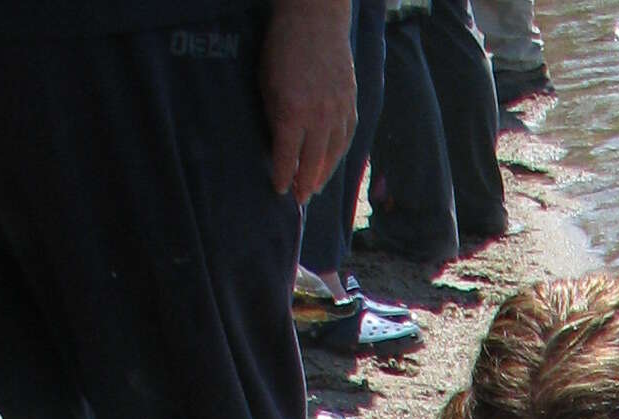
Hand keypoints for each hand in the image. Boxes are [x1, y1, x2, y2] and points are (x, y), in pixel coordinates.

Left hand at [260, 0, 357, 200]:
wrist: (315, 19)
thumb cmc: (283, 48)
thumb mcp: (267, 84)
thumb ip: (275, 118)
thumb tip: (281, 146)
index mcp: (293, 113)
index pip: (288, 157)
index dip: (283, 177)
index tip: (280, 190)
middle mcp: (319, 118)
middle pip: (313, 163)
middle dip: (305, 184)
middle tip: (300, 199)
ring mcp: (339, 112)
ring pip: (333, 155)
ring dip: (324, 174)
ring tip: (315, 187)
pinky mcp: (351, 104)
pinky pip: (347, 139)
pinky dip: (339, 155)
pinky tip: (331, 162)